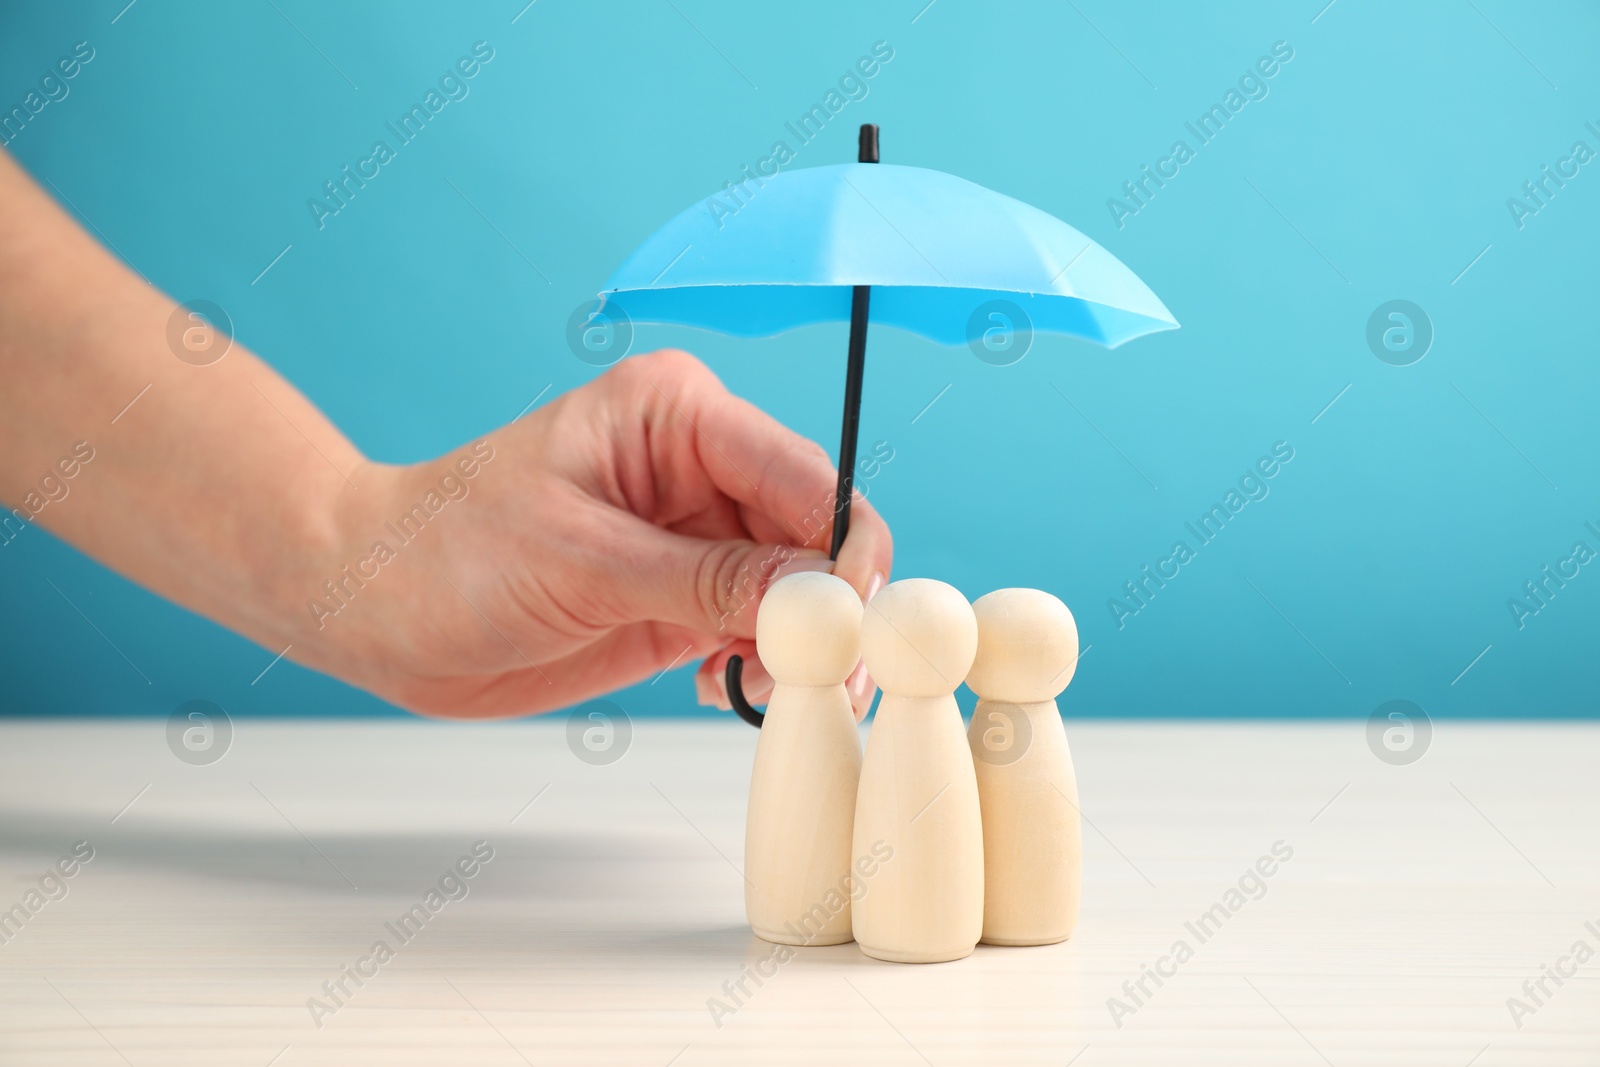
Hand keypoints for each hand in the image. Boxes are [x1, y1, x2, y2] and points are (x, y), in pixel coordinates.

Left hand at [303, 350, 891, 718]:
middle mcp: (700, 467)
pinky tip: (718, 688)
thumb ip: (707, 581)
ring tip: (763, 691)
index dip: (845, 548)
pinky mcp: (681, 594)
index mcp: (677, 415)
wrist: (374, 608)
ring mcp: (693, 535)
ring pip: (798, 591)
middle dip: (831, 610)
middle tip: (835, 681)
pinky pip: (758, 629)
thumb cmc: (445, 552)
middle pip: (815, 535)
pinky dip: (761, 666)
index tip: (858, 623)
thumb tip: (820, 599)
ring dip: (798, 648)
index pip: (803, 475)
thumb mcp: (581, 562)